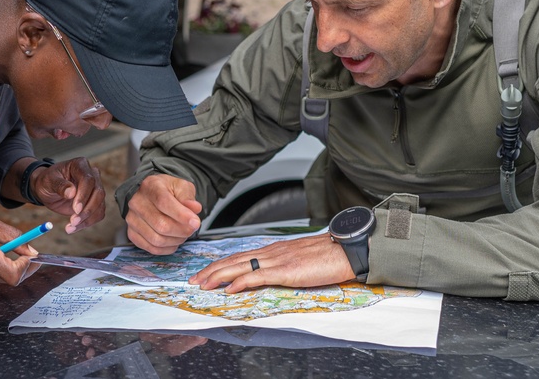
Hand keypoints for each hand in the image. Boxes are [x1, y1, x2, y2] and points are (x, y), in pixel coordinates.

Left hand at [30, 157, 104, 233]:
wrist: (48, 189)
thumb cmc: (47, 181)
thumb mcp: (48, 181)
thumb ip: (59, 185)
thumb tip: (71, 192)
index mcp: (80, 165)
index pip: (88, 180)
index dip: (84, 195)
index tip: (75, 209)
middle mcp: (91, 175)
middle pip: (98, 193)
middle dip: (87, 210)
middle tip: (73, 221)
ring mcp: (95, 188)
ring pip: (100, 205)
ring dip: (87, 219)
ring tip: (71, 227)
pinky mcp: (94, 201)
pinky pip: (98, 213)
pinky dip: (88, 222)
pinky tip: (75, 227)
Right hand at [125, 174, 201, 254]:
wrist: (151, 194)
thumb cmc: (168, 191)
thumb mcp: (181, 186)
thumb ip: (188, 197)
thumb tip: (195, 208)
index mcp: (150, 186)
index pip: (164, 203)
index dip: (181, 215)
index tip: (196, 223)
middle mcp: (137, 202)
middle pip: (161, 225)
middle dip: (182, 231)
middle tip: (192, 229)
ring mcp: (132, 219)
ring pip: (156, 239)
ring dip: (175, 241)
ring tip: (183, 234)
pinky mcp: (132, 233)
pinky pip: (151, 248)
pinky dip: (166, 249)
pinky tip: (174, 242)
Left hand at [189, 233, 353, 292]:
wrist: (345, 250)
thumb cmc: (327, 255)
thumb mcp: (298, 259)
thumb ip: (282, 264)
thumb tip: (269, 274)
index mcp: (273, 250)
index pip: (239, 256)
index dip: (220, 264)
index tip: (205, 272)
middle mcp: (271, 252)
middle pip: (233, 260)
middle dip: (211, 270)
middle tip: (193, 280)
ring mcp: (277, 260)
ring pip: (240, 266)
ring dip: (218, 276)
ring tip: (202, 284)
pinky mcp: (286, 271)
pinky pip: (257, 276)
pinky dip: (240, 282)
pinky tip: (229, 289)